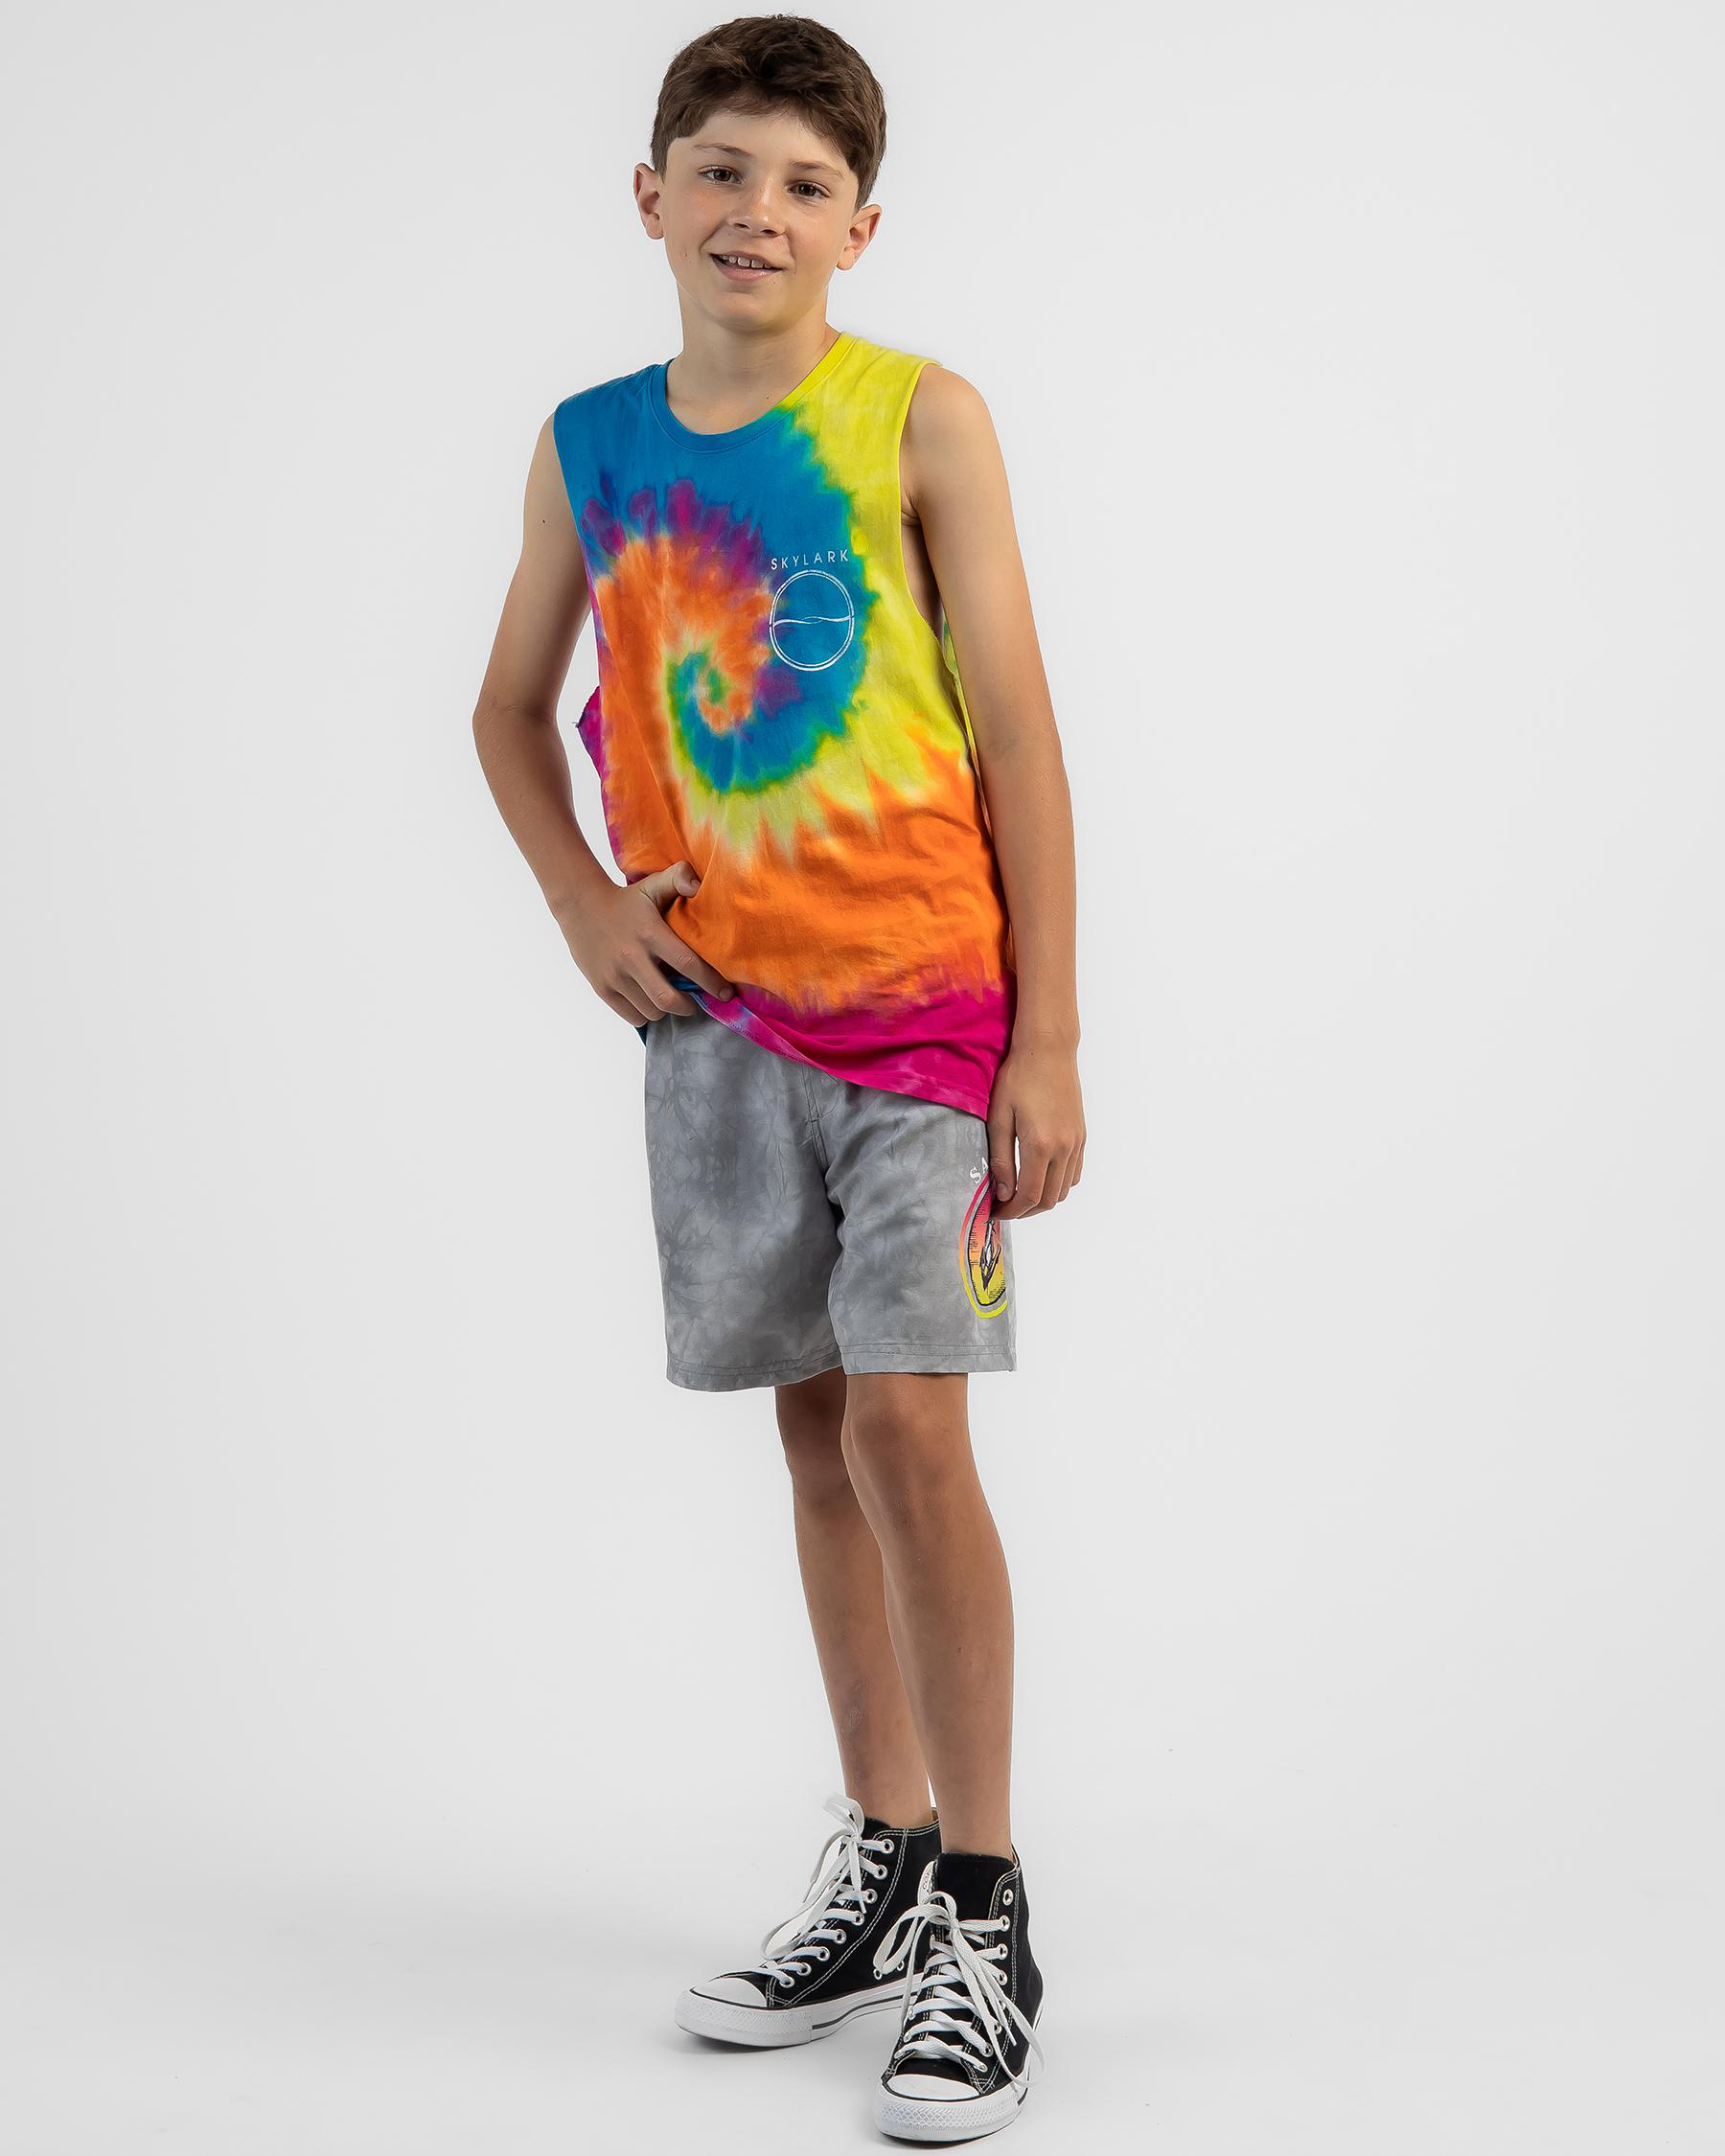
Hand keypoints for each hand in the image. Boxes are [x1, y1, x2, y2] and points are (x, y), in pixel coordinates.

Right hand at [556, 859, 735, 1025]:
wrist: (580, 906)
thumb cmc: (626, 900)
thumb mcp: (652, 885)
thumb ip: (679, 878)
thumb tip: (698, 885)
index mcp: (650, 933)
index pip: (687, 964)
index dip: (711, 983)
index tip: (726, 993)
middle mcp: (631, 957)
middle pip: (668, 999)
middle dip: (689, 1006)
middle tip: (695, 1003)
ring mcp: (614, 975)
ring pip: (651, 1011)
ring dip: (666, 1010)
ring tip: (670, 999)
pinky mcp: (602, 988)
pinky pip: (632, 1016)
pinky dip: (646, 1014)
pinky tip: (649, 1000)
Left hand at [986, 1038, 1084, 1218]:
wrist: (1048, 1050)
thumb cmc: (1018, 1077)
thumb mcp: (998, 1116)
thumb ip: (1000, 1157)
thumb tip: (1003, 1192)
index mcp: (1040, 1144)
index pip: (1028, 1195)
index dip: (1011, 1211)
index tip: (995, 1212)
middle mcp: (1063, 1148)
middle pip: (1048, 1199)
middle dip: (1024, 1210)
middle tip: (1004, 1207)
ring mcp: (1076, 1143)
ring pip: (1063, 1190)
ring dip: (1041, 1199)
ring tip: (1018, 1194)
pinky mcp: (1081, 1136)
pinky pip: (1074, 1174)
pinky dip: (1057, 1184)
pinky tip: (1039, 1177)